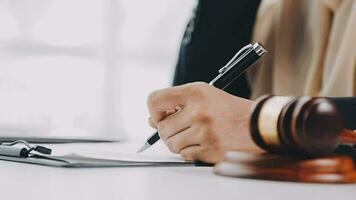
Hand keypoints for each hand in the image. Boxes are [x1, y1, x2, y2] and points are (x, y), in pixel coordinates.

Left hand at [147, 82, 261, 162]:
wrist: (257, 125)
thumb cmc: (229, 110)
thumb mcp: (204, 96)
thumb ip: (176, 105)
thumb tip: (150, 121)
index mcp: (196, 92)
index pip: (155, 100)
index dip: (154, 111)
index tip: (161, 116)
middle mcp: (198, 110)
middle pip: (162, 128)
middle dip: (168, 131)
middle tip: (183, 128)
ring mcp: (204, 132)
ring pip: (171, 144)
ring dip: (179, 143)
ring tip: (194, 136)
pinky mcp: (210, 149)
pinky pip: (185, 155)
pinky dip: (190, 152)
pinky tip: (203, 144)